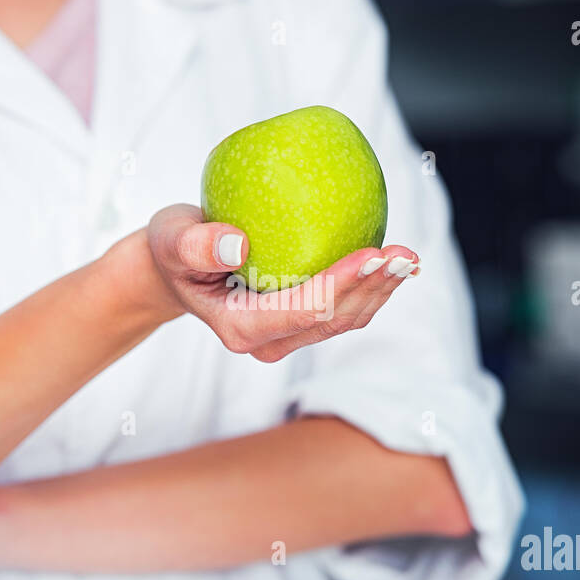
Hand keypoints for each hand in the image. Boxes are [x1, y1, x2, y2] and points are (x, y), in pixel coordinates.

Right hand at [146, 204, 418, 362]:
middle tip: (404, 254)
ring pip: (345, 320)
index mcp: (241, 327)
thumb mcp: (171, 238)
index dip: (342, 284)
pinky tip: (393, 262)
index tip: (373, 253)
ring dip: (381, 291)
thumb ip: (194, 244)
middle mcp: (268, 341)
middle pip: (333, 320)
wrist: (175, 267)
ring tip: (409, 258)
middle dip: (373, 289)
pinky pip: (344, 309)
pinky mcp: (302, 322)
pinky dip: (371, 287)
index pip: (303, 309)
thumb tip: (238, 245)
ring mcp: (288, 335)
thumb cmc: (173, 248)